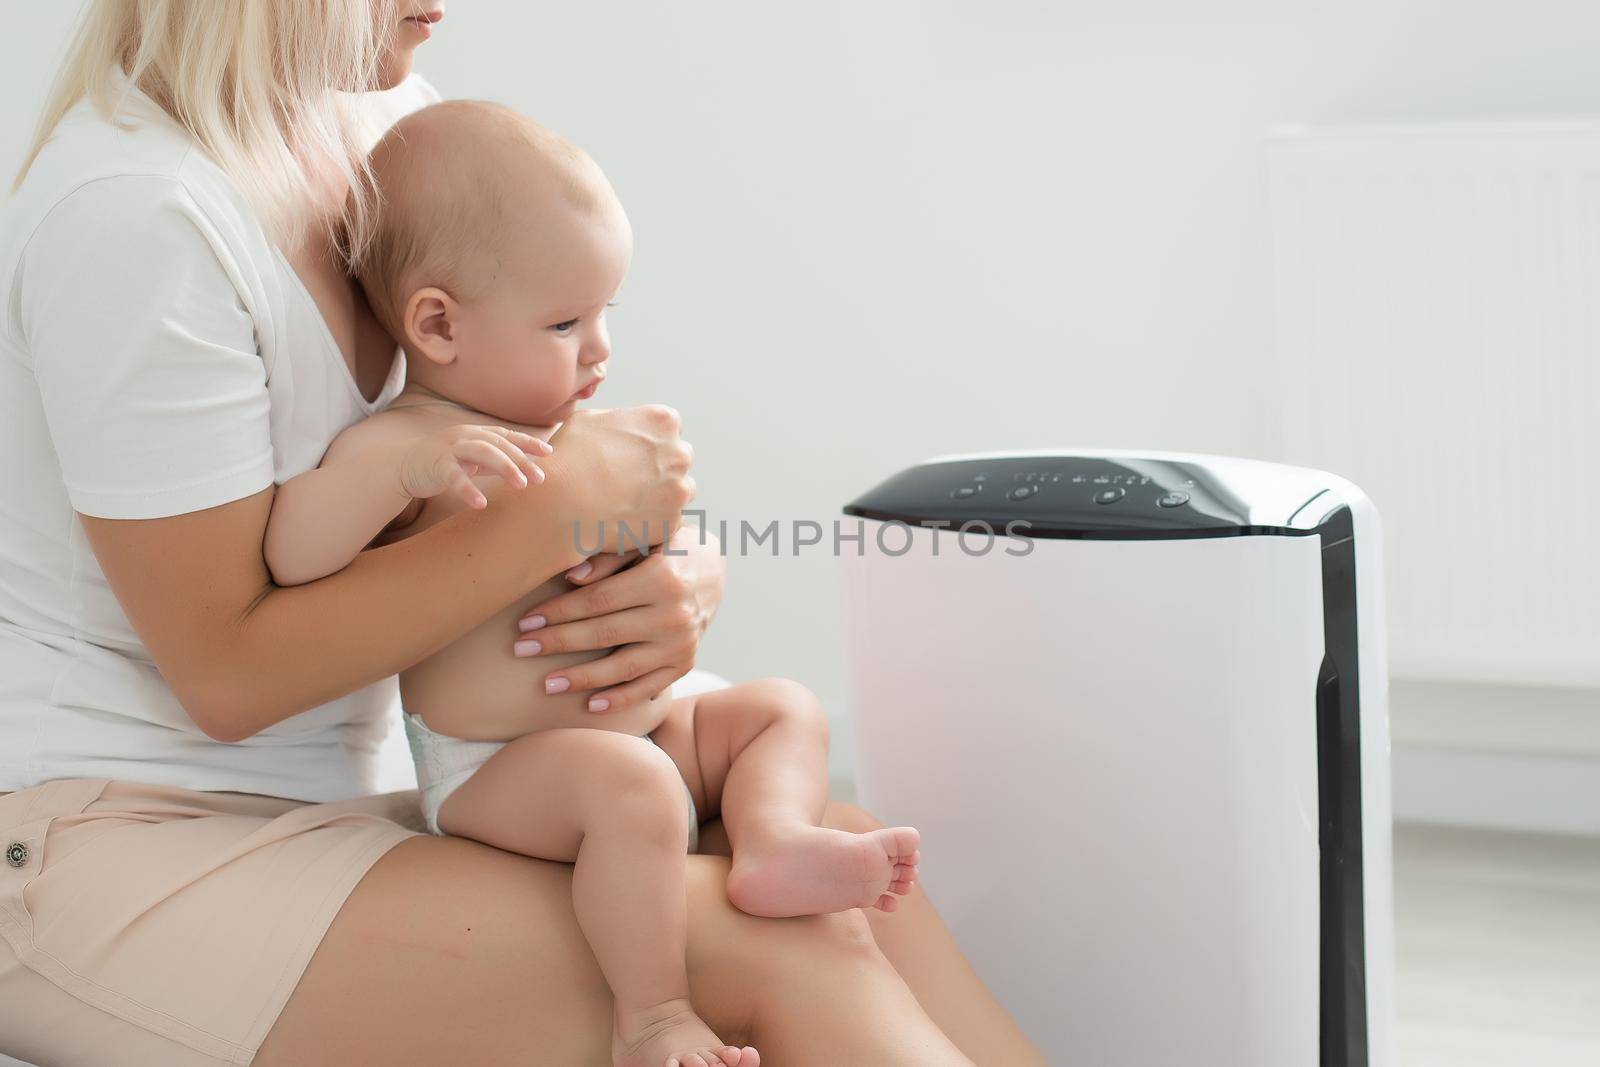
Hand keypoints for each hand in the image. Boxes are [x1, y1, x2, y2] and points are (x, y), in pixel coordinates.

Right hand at [398, 424, 551, 509]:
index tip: (549, 453)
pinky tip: (480, 504)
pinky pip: (455, 477)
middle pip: (500, 444)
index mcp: (476, 434)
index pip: (507, 436)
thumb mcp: (472, 459)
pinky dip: (468, 489)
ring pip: (483, 452)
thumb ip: (494, 461)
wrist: (403, 466)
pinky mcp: (436, 465)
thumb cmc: (443, 463)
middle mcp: (465, 436)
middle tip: (541, 478)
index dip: (528, 443)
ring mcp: (450, 449)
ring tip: (521, 485)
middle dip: (522, 460)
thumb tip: (525, 468)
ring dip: (505, 467)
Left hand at [512, 524, 726, 713]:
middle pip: (605, 634)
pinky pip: (649, 687)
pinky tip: (590, 705)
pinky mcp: (685, 662)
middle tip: (521, 649)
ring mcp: (682, 643)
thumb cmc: (664, 547)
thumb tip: (571, 577)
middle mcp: (675, 614)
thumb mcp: (643, 539)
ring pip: (624, 667)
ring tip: (547, 684)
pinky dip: (620, 699)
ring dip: (582, 678)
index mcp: (662, 577)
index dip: (559, 612)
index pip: (599, 600)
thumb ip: (609, 556)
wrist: (711, 570)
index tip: (526, 621)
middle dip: (558, 643)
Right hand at [548, 406, 695, 552]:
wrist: (561, 504)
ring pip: (680, 490)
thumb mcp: (589, 419)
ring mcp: (679, 490)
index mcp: (663, 421)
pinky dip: (652, 519)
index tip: (631, 453)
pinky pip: (668, 518)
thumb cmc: (569, 457)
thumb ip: (619, 419)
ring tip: (627, 500)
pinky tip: (626, 518)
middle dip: (661, 466)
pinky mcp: (672, 521)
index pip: (669, 428)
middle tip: (629, 478)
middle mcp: (679, 454)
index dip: (648, 441)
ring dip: (662, 494)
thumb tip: (627, 427)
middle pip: (678, 458)